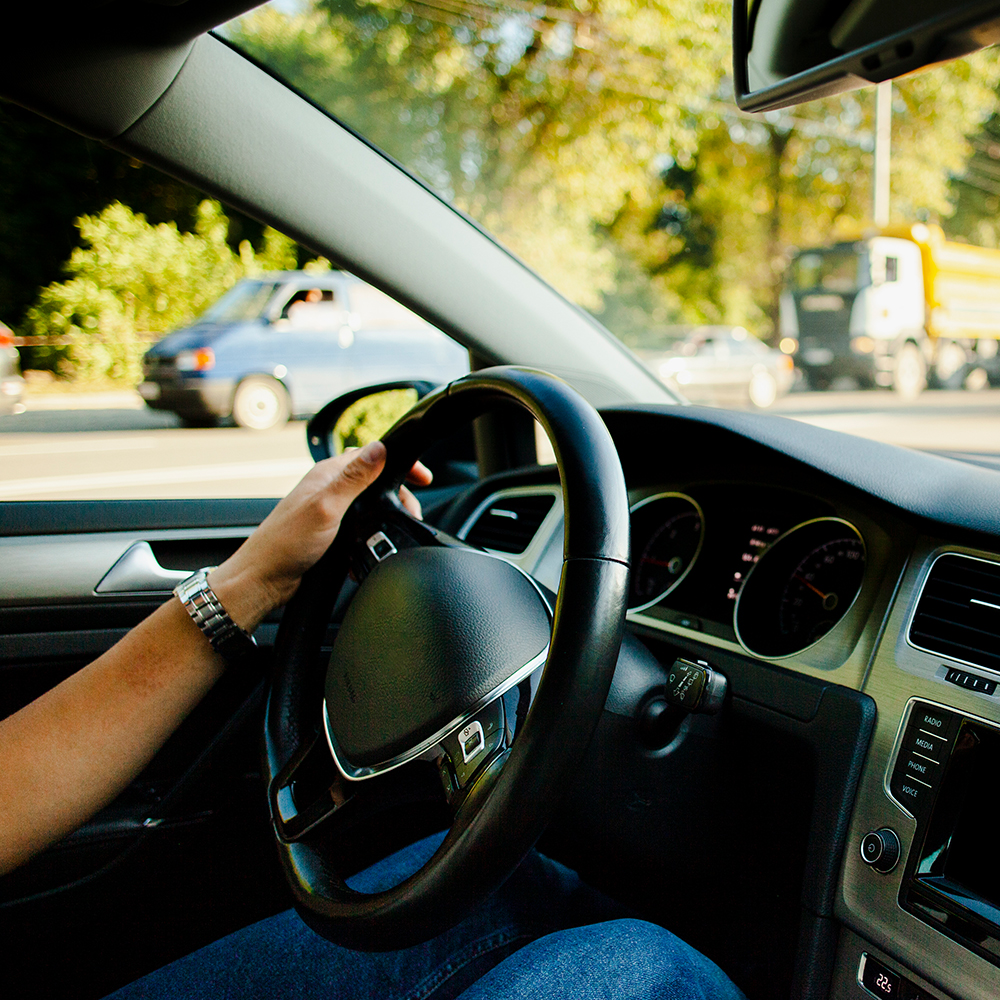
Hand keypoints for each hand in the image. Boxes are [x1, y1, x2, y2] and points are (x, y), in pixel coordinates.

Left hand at [209, 441, 431, 629]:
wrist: (264, 579)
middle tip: (412, 513)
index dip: (399, 461)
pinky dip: (371, 536)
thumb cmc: (285, 543)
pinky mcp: (329, 532)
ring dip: (385, 517)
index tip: (422, 476)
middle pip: (375, 481)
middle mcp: (329, 488)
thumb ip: (354, 477)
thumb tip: (379, 448)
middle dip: (399, 495)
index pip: (371, 454)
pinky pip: (359, 528)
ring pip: (369, 505)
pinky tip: (371, 549)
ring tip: (395, 531)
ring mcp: (329, 510)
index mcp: (328, 474)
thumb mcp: (326, 506)